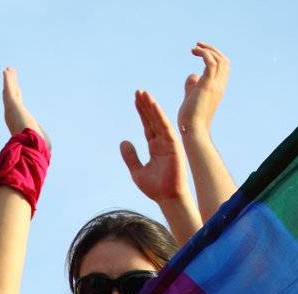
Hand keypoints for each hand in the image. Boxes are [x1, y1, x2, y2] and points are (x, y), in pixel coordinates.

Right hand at [0, 68, 44, 139]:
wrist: (28, 143)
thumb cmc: (34, 144)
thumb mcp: (40, 138)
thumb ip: (42, 138)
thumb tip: (48, 146)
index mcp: (18, 120)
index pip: (18, 106)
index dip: (17, 97)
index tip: (16, 91)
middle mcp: (12, 113)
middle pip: (13, 96)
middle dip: (12, 86)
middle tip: (11, 77)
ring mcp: (11, 108)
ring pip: (9, 90)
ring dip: (9, 80)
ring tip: (8, 70)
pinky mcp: (11, 103)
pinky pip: (8, 88)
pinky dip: (7, 79)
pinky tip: (6, 71)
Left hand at [121, 89, 191, 207]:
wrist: (167, 198)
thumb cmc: (155, 188)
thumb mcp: (137, 171)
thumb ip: (131, 156)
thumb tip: (123, 141)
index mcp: (155, 146)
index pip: (147, 125)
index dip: (141, 112)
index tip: (136, 99)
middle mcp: (162, 142)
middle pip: (152, 119)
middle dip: (145, 105)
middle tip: (138, 91)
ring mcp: (168, 143)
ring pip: (159, 121)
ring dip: (152, 107)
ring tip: (144, 94)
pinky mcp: (173, 145)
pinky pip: (165, 128)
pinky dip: (159, 116)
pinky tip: (153, 106)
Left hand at [178, 41, 229, 135]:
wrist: (193, 131)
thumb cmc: (190, 120)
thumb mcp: (191, 98)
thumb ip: (192, 86)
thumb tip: (192, 75)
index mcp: (217, 90)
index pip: (223, 68)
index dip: (214, 57)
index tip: (199, 52)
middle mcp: (219, 86)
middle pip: (224, 62)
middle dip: (212, 50)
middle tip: (197, 46)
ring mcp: (215, 86)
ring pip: (220, 60)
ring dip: (208, 50)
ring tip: (194, 47)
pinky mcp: (208, 85)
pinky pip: (211, 63)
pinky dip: (204, 53)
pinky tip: (194, 51)